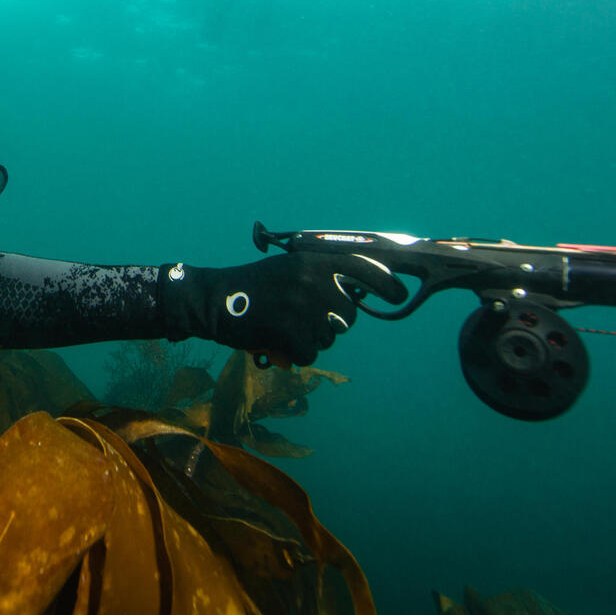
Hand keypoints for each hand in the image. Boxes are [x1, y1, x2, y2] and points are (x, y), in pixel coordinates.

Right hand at [159, 252, 406, 365]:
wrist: (215, 300)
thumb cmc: (253, 285)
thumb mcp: (289, 267)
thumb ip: (320, 274)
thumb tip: (356, 293)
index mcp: (312, 261)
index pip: (363, 268)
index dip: (387, 283)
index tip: (400, 296)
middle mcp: (313, 281)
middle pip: (348, 315)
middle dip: (333, 322)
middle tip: (305, 318)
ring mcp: (304, 308)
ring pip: (329, 337)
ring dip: (312, 337)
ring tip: (285, 325)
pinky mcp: (293, 334)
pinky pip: (311, 353)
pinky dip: (296, 352)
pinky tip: (277, 339)